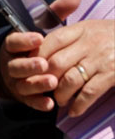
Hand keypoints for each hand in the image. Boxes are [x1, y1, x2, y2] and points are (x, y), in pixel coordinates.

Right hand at [0, 0, 80, 111]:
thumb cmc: (36, 45)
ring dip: (36, 83)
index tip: (38, 38)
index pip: (13, 41)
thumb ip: (58, 11)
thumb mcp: (45, 27)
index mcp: (13, 44)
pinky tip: (49, 104)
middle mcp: (11, 62)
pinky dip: (38, 103)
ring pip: (21, 83)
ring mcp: (16, 81)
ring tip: (52, 82)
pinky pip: (28, 101)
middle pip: (15, 65)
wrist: (18, 70)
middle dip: (30, 65)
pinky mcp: (23, 96)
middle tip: (44, 63)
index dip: (24, 40)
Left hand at [39, 0, 112, 116]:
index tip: (31, 67)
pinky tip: (74, 111)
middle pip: (57, 63)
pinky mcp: (112, 75)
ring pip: (70, 80)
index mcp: (81, 30)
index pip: (52, 41)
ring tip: (59, 100)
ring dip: (60, 94)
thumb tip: (42, 48)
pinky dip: (79, 105)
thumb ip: (69, 36)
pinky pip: (89, 92)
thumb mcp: (91, 27)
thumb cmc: (113, 36)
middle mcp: (89, 44)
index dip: (38, 56)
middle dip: (45, 79)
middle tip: (43, 88)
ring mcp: (101, 60)